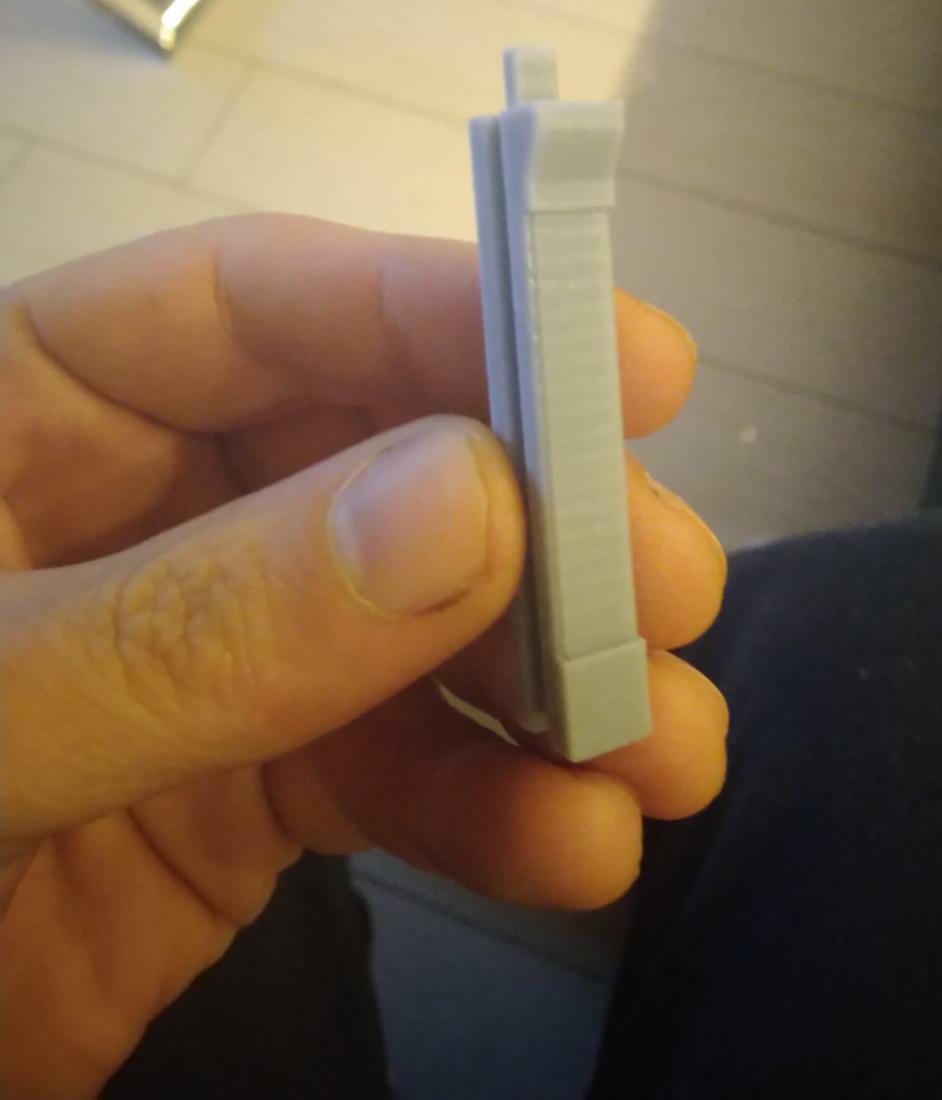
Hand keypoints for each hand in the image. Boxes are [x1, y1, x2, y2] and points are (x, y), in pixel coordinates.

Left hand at [0, 215, 726, 1098]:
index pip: (257, 303)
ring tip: (668, 744)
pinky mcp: (250, 788)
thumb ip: (198, 620)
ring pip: (418, 620)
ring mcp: (209, 648)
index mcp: (25, 409)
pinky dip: (496, 806)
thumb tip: (467, 504)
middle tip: (669, 581)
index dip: (442, 306)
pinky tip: (576, 845)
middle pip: (378, 453)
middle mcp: (139, 504)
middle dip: (541, 518)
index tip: (624, 356)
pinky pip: (396, 768)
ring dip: (557, 682)